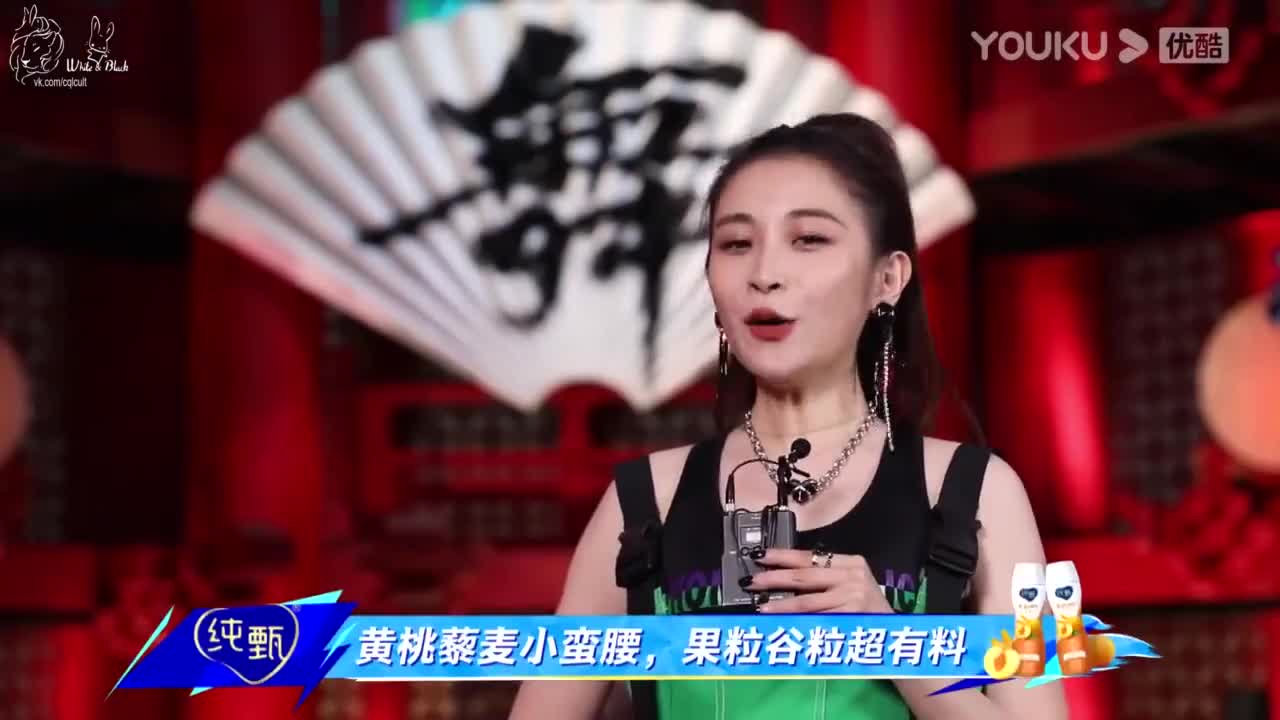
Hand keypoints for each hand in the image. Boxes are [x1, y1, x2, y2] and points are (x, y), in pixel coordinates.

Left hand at [744, 548, 892, 614]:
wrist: (894, 630)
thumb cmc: (866, 606)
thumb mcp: (849, 583)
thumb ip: (823, 577)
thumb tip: (782, 575)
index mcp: (850, 562)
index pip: (808, 556)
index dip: (781, 556)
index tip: (760, 556)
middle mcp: (852, 576)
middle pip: (805, 576)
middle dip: (774, 579)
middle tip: (753, 581)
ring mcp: (853, 597)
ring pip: (808, 602)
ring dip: (781, 606)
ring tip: (761, 606)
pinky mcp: (851, 618)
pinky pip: (818, 620)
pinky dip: (798, 623)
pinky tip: (783, 623)